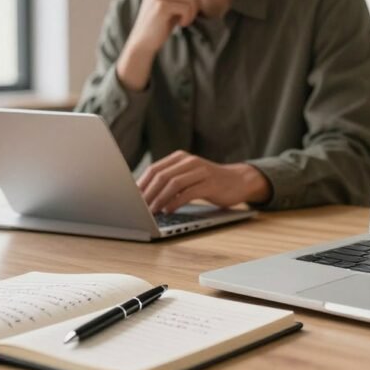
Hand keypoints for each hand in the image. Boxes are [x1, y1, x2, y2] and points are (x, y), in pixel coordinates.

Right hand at [127, 0, 200, 54]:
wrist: (144, 40)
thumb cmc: (161, 22)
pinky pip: (187, 7)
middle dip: (196, 2)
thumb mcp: (170, 0)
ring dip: (193, 12)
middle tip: (188, 14)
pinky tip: (181, 23)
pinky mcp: (161, 5)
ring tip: (184, 19)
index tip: (191, 1)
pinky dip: (188, 18)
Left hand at [138, 151, 270, 213]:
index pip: (154, 169)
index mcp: (180, 158)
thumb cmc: (208, 182)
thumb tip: (143, 196)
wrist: (238, 181)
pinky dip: (175, 202)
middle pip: (161, 176)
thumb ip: (169, 181)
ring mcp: (201, 171)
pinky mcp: (210, 183)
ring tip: (151, 212)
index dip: (141, 185)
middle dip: (147, 194)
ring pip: (173, 183)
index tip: (131, 199)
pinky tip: (168, 210)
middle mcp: (189, 161)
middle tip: (138, 208)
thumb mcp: (187, 176)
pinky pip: (188, 192)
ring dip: (159, 199)